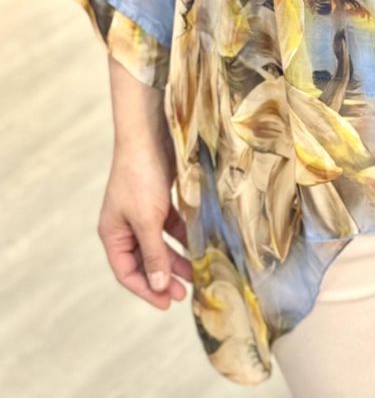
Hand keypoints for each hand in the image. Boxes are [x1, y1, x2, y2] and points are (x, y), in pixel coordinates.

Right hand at [98, 127, 193, 308]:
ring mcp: (142, 212)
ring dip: (176, 258)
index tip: (167, 303)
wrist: (149, 136)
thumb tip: (159, 284)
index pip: (126, 272)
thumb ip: (153, 254)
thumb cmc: (141, 178)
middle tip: (183, 293)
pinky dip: (182, 236)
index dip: (146, 289)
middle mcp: (125, 226)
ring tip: (195, 273)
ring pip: (159, 244)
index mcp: (113, 234)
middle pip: (144, 260)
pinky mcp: (158, 199)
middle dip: (163, 277)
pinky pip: (170, 226)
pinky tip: (198, 245)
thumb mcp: (147, 220)